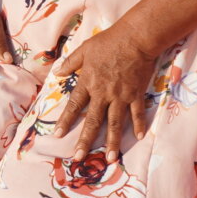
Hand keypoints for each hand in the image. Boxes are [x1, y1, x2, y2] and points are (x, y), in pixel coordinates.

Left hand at [52, 25, 157, 155]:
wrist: (135, 38)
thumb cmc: (108, 42)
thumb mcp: (84, 49)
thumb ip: (70, 63)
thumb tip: (57, 73)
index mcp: (88, 83)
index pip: (74, 106)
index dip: (65, 121)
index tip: (58, 135)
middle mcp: (103, 94)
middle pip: (93, 121)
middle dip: (85, 141)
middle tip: (78, 157)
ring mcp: (121, 96)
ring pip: (115, 124)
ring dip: (112, 142)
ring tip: (110, 159)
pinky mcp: (136, 94)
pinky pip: (136, 113)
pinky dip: (138, 125)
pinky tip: (138, 137)